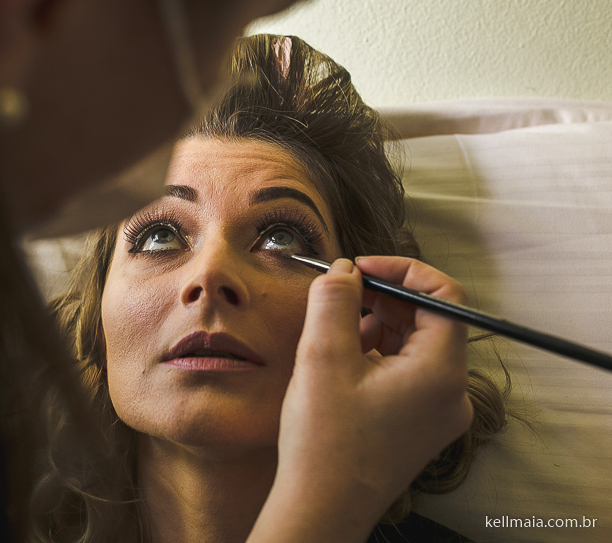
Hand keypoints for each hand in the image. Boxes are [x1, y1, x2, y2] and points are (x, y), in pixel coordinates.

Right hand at [249, 257, 472, 542]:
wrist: (322, 508)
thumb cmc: (325, 443)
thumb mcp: (322, 357)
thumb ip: (334, 301)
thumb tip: (343, 269)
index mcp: (441, 371)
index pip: (444, 295)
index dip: (402, 270)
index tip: (361, 268)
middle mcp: (452, 391)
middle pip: (430, 318)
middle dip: (384, 299)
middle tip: (340, 294)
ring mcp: (439, 410)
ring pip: (416, 344)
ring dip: (378, 326)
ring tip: (335, 333)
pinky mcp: (421, 423)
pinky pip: (407, 371)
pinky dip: (378, 354)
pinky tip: (343, 361)